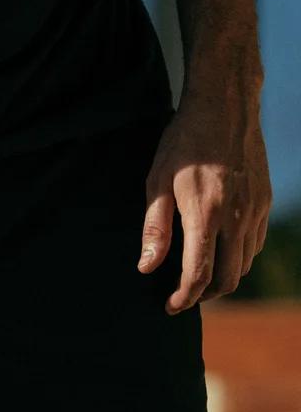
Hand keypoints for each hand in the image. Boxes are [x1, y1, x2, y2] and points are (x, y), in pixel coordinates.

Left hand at [140, 85, 270, 312]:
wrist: (225, 105)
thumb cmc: (184, 143)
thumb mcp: (157, 182)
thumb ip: (155, 228)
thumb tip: (147, 268)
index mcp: (206, 214)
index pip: (199, 275)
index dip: (184, 299)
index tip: (170, 307)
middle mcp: (237, 216)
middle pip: (228, 278)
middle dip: (205, 295)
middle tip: (183, 296)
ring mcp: (255, 208)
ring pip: (245, 264)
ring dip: (223, 278)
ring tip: (199, 277)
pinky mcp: (264, 200)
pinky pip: (256, 243)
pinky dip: (239, 257)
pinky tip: (220, 252)